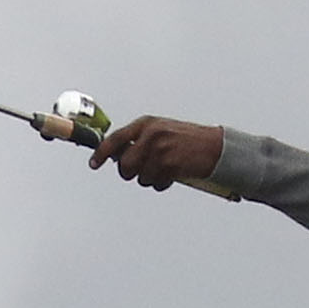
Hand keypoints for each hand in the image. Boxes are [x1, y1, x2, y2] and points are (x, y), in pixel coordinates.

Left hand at [91, 115, 222, 192]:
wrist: (214, 146)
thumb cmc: (187, 140)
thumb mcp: (160, 130)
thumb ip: (139, 140)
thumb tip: (117, 155)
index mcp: (146, 124)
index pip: (115, 138)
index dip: (101, 153)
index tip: (94, 163)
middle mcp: (151, 134)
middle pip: (125, 164)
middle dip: (131, 173)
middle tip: (142, 171)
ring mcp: (160, 149)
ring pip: (140, 177)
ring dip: (150, 178)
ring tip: (165, 169)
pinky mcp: (170, 164)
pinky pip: (155, 183)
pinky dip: (162, 184)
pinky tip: (173, 174)